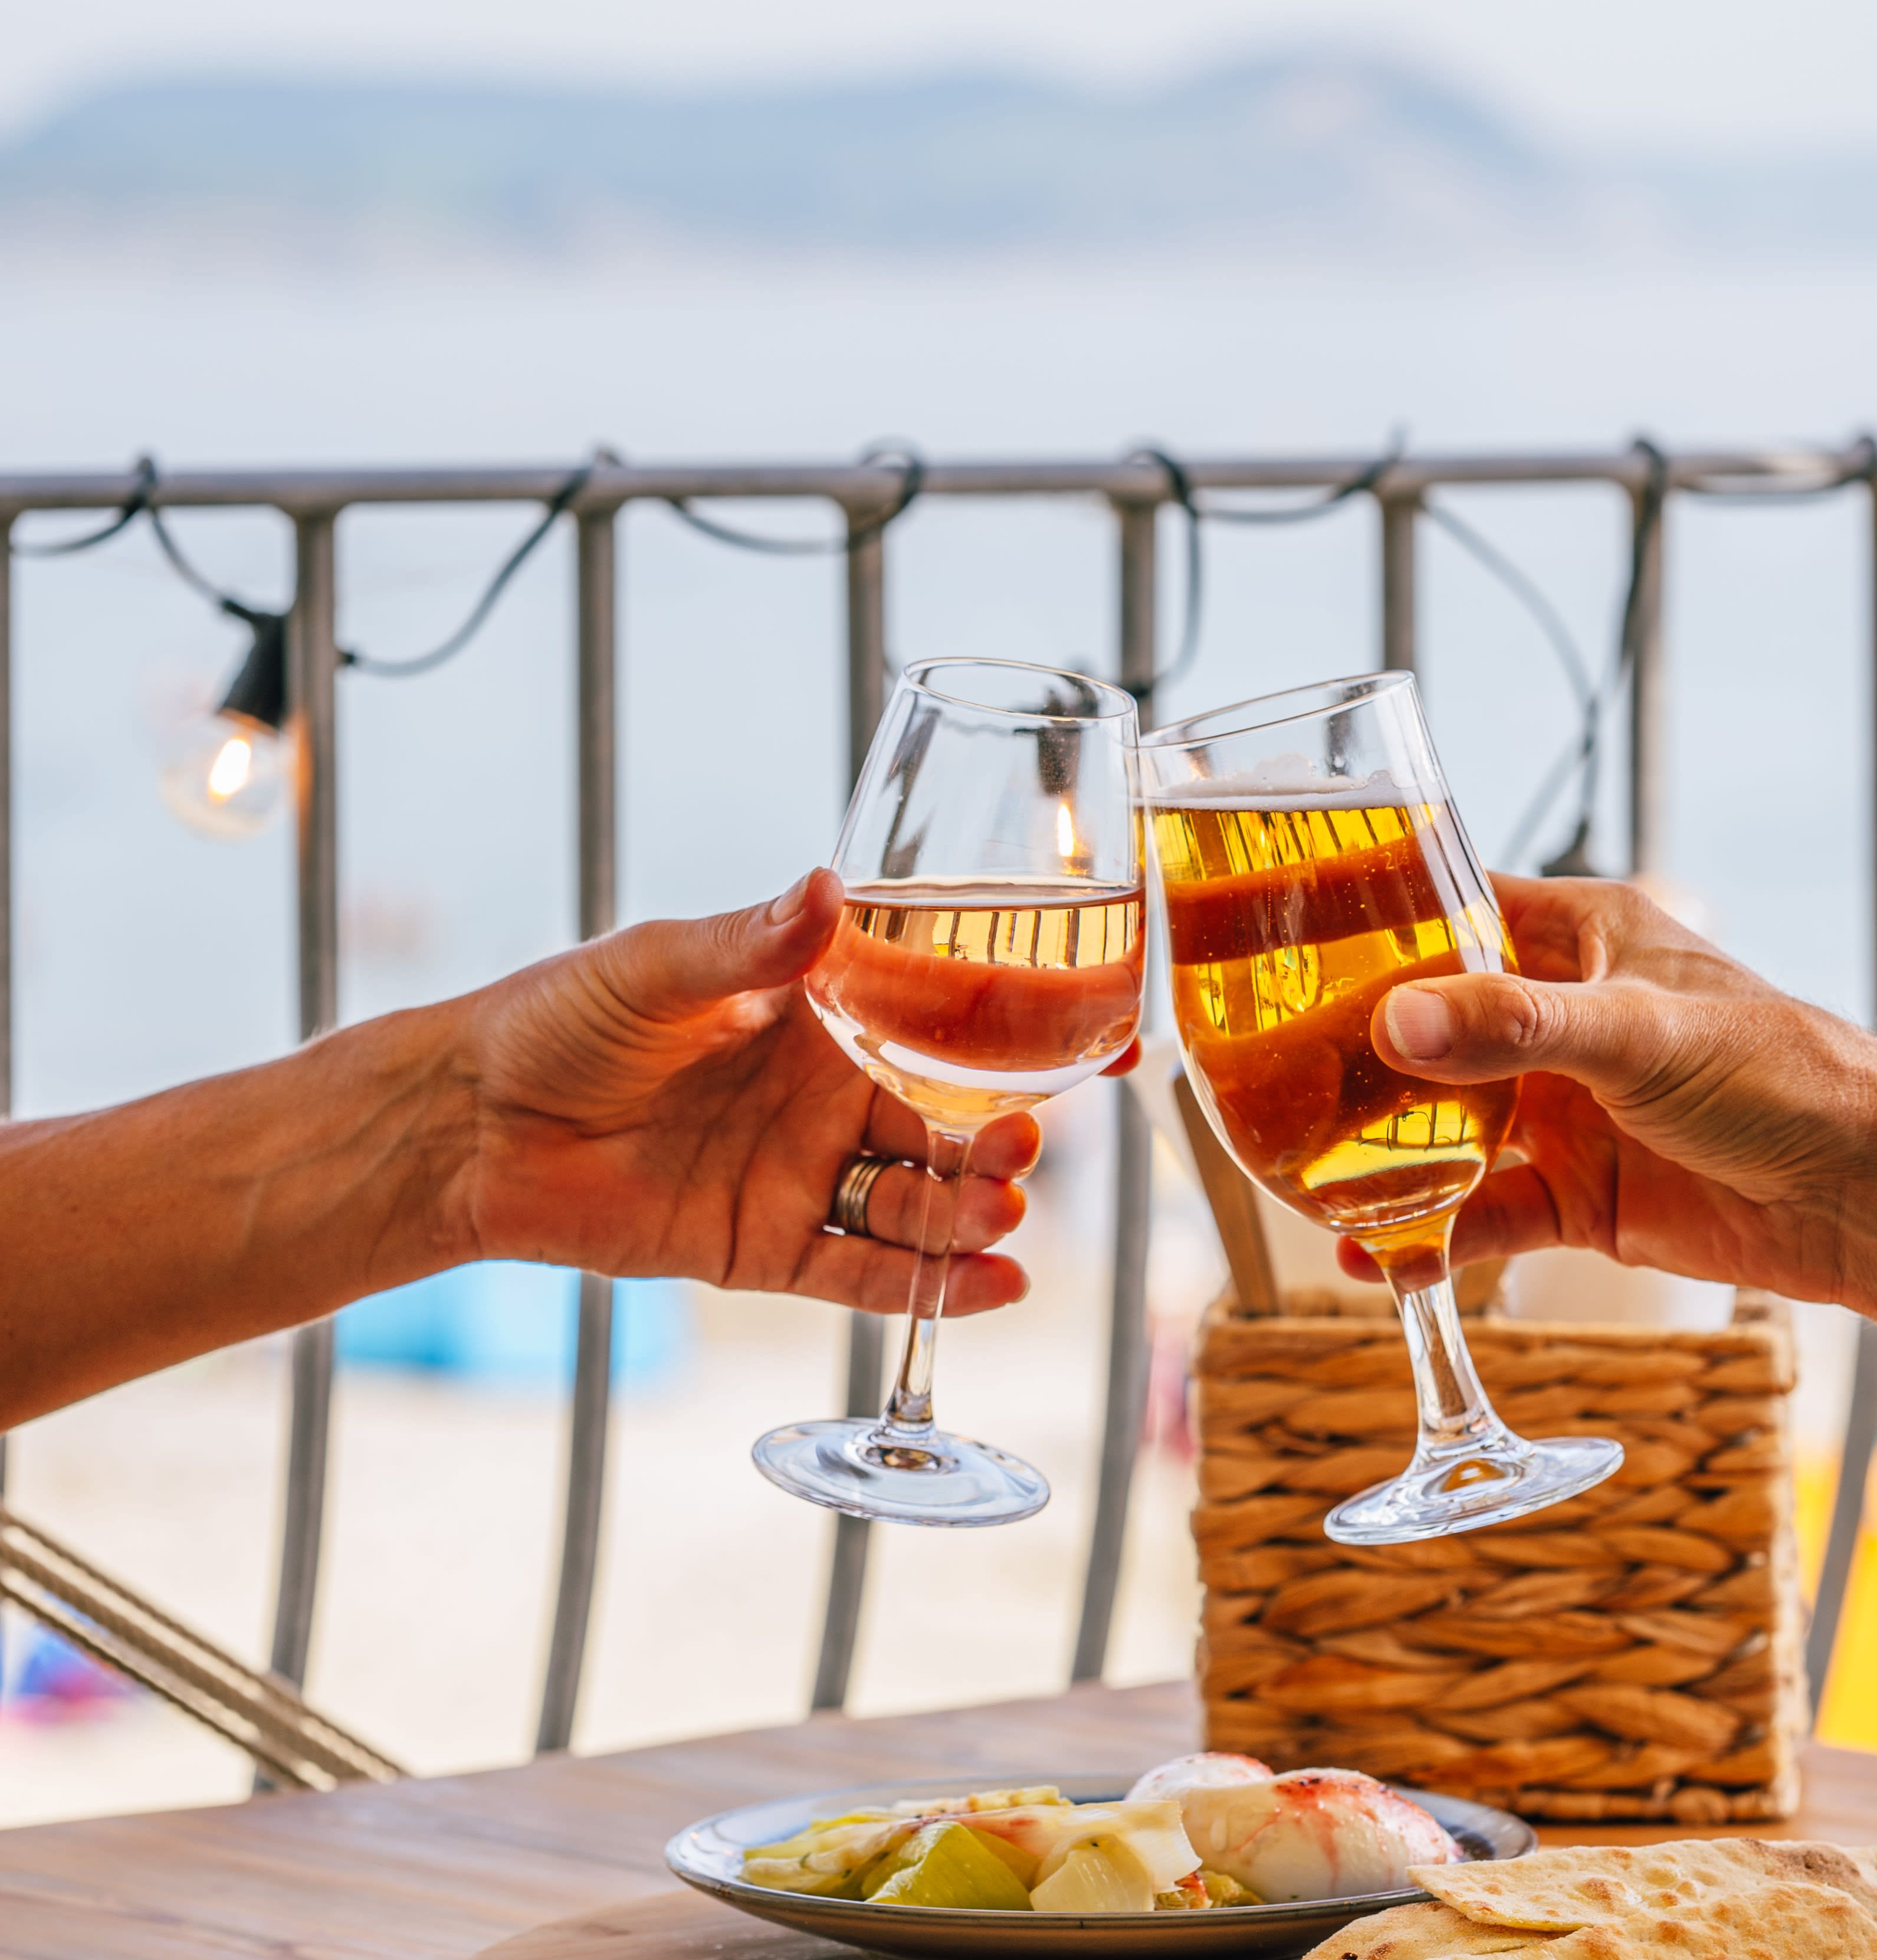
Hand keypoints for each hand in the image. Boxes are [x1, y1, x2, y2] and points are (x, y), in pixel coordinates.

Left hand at [449, 868, 1104, 1317]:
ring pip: (916, 1200)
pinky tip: (997, 1282)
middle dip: (1003, 1135)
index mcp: (821, 1011)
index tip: (1108, 1040)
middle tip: (1030, 1142)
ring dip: (972, 1208)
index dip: (1026, 1031)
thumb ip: (752, 941)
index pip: (947, 1019)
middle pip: (945, 1120)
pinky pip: (863, 1274)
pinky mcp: (764, 1250)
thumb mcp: (661, 965)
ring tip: (1006, 1207)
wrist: (472, 1121)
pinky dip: (931, 1285)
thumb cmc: (563, 1016)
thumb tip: (828, 886)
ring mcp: (802, 1175)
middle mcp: (828, 1094)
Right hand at [1335, 874, 1876, 1304]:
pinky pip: (1478, 1214)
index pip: (1451, 907)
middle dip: (1353, 1050)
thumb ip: (1514, 1025)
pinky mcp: (1573, 1197)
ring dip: (1379, 1149)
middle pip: (1428, 1025)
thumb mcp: (1636, 1032)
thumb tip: (1394, 1023)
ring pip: (1441, 1124)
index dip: (1372, 915)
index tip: (1283, 930)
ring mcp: (1560, 1111)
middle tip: (1262, 1067)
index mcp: (1578, 938)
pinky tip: (1367, 1259)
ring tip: (1294, 1169)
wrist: (1868, 1199)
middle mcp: (1557, 1017)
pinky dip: (1425, 1237)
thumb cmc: (1778, 1073)